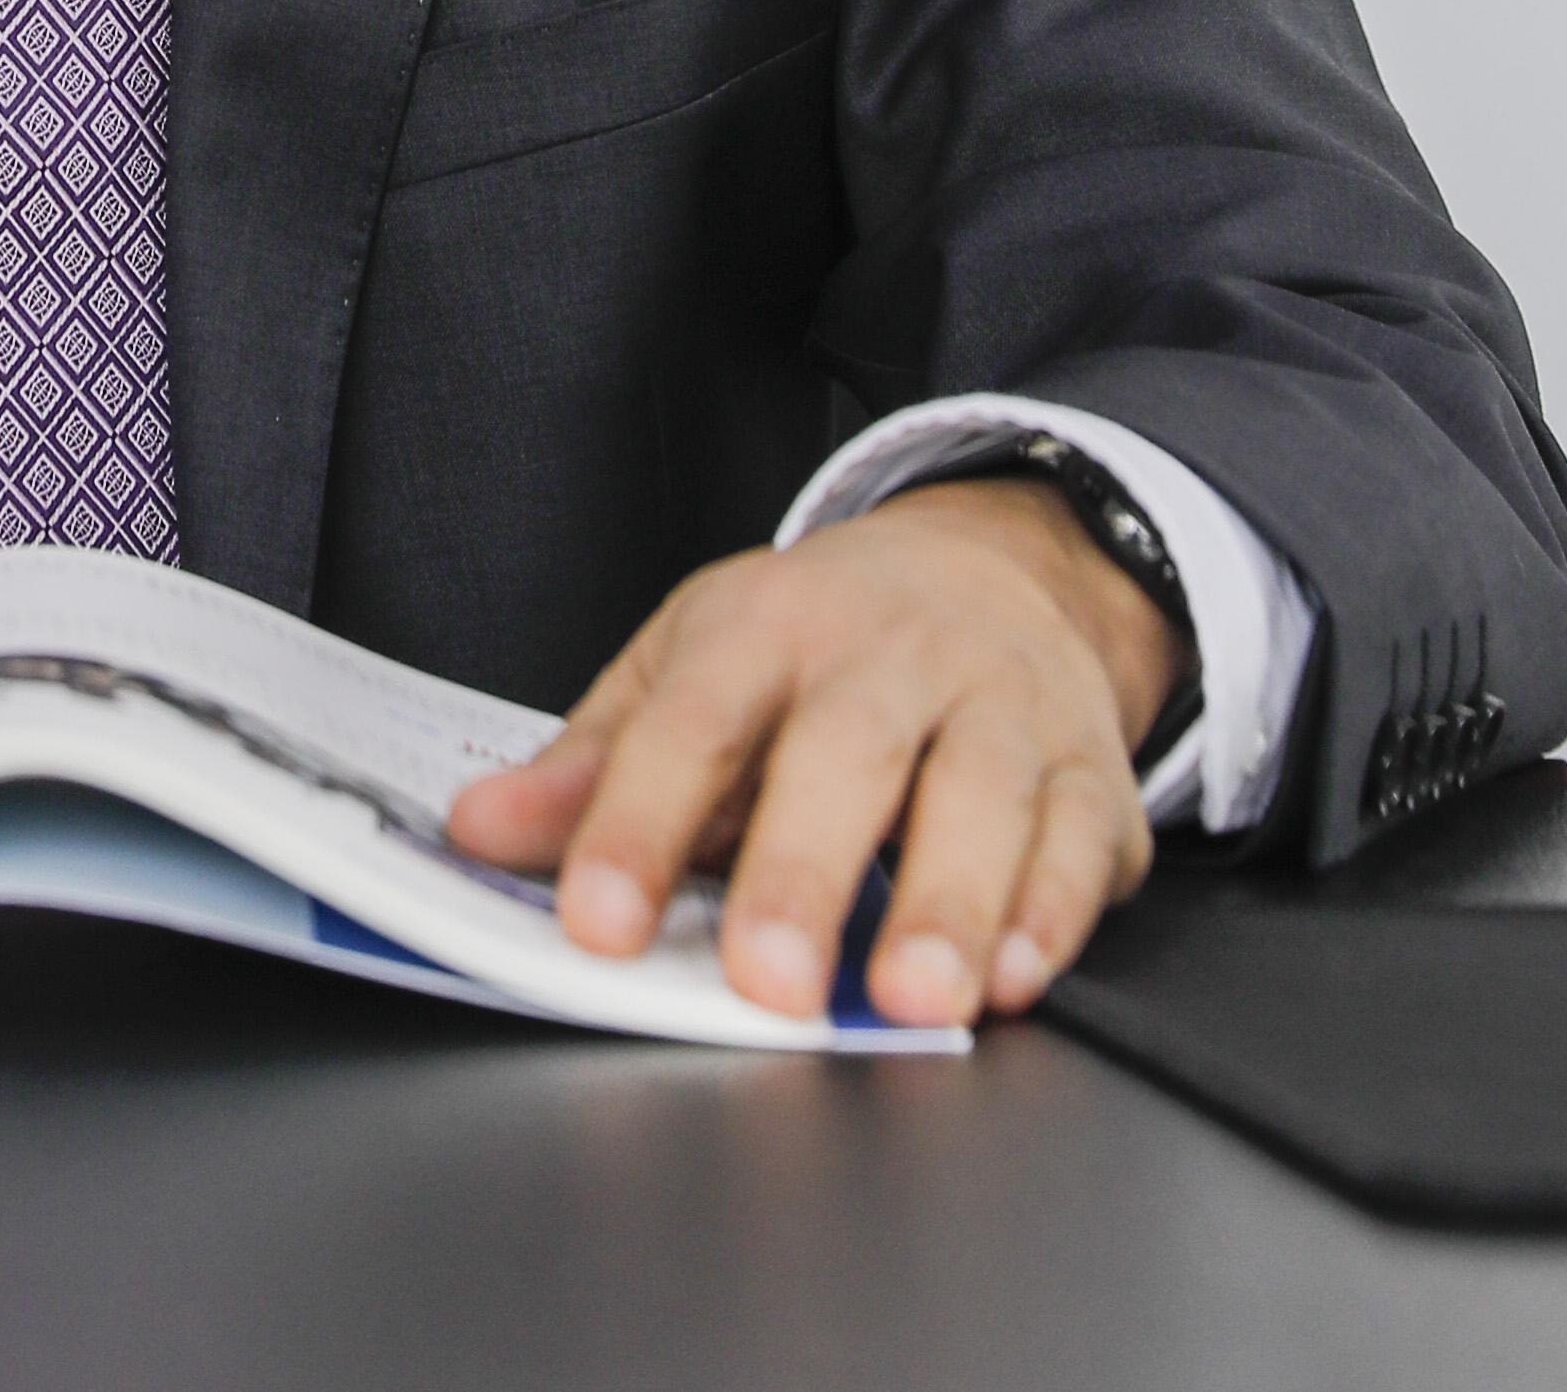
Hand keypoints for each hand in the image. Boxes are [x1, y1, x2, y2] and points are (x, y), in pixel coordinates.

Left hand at [446, 482, 1183, 1030]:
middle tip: (768, 980)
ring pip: (981, 793)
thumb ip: (594, 767)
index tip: (595, 922)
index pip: (690, 721)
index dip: (637, 823)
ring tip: (910, 998)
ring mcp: (1001, 704)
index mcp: (767, 625)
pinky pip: (1081, 838)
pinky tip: (1014, 972)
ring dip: (949, 901)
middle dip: (805, 868)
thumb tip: (476, 833)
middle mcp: (889, 653)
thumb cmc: (821, 642)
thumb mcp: (692, 667)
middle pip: (845, 750)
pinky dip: (1053, 909)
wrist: (1000, 568)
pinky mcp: (1091, 772)